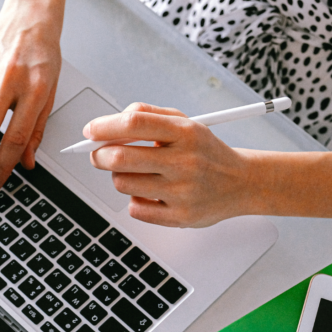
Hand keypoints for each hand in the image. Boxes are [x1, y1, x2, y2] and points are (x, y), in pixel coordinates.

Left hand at [87, 103, 252, 227]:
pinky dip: (135, 200)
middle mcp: (184, 161)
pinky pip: (135, 209)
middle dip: (98, 155)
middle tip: (97, 154)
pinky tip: (150, 193)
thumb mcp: (184, 122)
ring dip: (118, 177)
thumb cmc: (204, 151)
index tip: (90, 131)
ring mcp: (182, 191)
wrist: (241, 182)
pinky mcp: (180, 217)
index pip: (133, 123)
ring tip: (134, 173)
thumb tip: (111, 121)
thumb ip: (148, 114)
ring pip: (122, 183)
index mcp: (185, 132)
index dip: (104, 126)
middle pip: (120, 157)